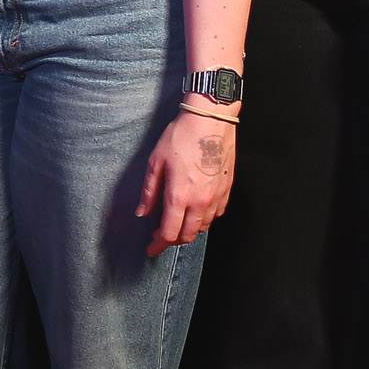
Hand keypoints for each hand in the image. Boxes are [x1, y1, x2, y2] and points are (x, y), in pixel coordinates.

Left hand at [136, 110, 236, 256]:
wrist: (210, 120)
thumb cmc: (181, 136)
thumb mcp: (155, 162)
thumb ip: (149, 192)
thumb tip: (142, 212)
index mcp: (179, 196)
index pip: (169, 233)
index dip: (158, 244)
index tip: (151, 248)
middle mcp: (200, 201)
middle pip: (188, 235)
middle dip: (173, 240)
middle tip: (161, 237)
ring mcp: (216, 196)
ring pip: (203, 226)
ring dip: (189, 230)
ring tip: (177, 223)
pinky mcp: (226, 189)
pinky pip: (216, 214)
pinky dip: (205, 219)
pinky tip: (196, 212)